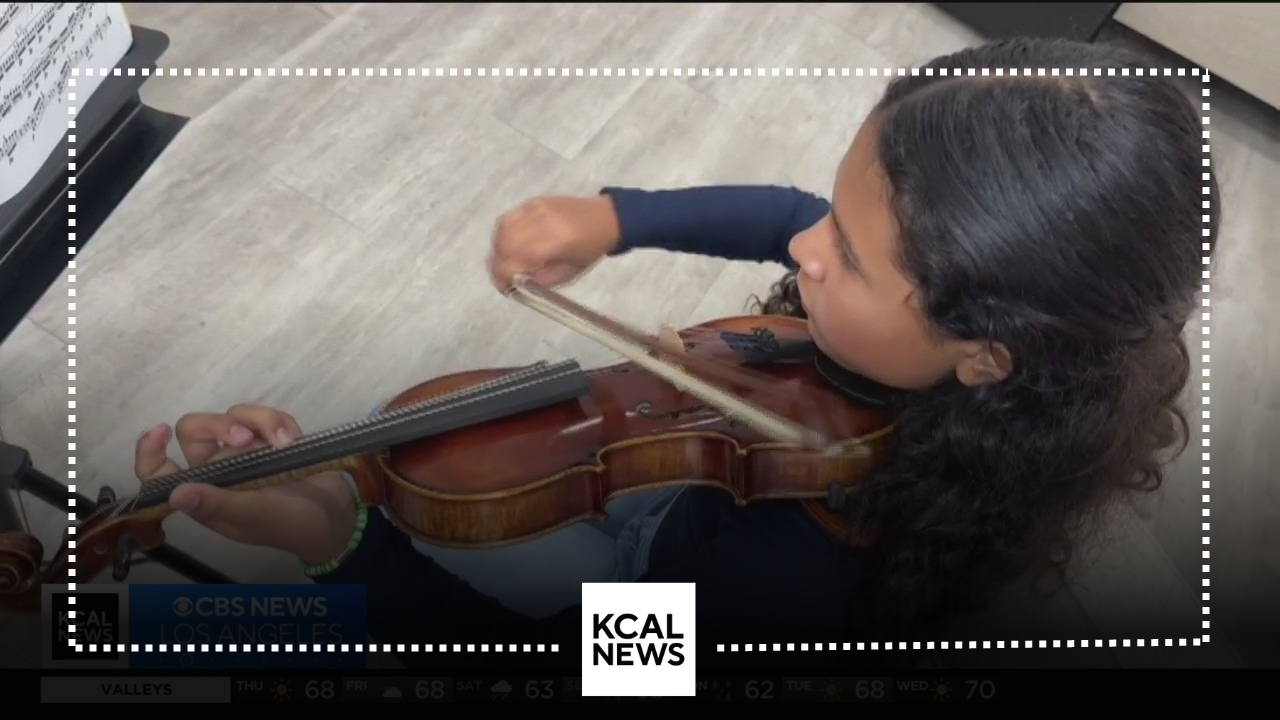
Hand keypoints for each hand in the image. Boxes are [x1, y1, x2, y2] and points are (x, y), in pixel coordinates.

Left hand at [134, 404, 358, 565]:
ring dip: (258, 421)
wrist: (338, 517)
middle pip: (196, 430)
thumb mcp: (255, 518)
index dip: (150, 452)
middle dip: (219, 426)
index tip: (159, 431)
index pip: (161, 473)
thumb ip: (219, 505)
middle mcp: (219, 470)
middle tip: (244, 438)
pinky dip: (279, 422)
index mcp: (206, 494)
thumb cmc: (293, 525)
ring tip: (284, 441)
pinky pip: (265, 416)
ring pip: (234, 417)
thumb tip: (175, 495)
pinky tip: (294, 438)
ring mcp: (247, 453)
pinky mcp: (273, 440)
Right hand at [487, 195, 621, 292]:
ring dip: (498, 248)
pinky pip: (508, 218)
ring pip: (501, 229)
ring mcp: (534, 209)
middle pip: (502, 244)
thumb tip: (514, 283)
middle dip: (497, 263)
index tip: (505, 288)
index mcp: (552, 244)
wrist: (604, 218)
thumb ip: (539, 281)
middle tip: (504, 276)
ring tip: (507, 260)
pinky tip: (512, 243)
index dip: (501, 277)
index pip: (512, 260)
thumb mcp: (567, 274)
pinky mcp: (533, 202)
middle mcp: (539, 223)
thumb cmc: (589, 250)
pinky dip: (504, 233)